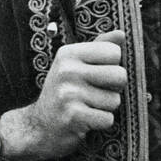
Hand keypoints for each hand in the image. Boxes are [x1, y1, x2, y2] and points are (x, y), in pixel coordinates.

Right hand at [5, 30, 127, 160]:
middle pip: (120, 76)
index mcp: (69, 53)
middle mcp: (67, 70)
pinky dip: (101, 123)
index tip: (95, 75)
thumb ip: (99, 47)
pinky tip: (85, 120)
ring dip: (105, 108)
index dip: (112, 66)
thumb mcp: (75, 64)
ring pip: (115, 100)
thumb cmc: (64, 92)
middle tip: (94, 93)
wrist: (38, 126)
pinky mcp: (73, 116)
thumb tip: (121, 34)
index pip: (114, 52)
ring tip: (87, 106)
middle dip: (113, 88)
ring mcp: (68, 93)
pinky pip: (108, 119)